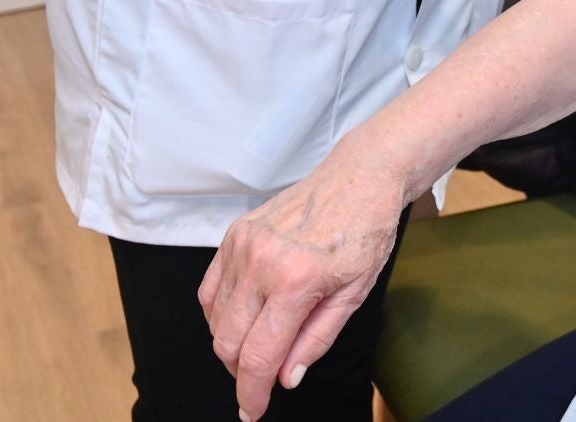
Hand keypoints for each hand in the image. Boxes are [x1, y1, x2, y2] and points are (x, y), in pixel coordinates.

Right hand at [199, 160, 402, 419]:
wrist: (360, 177)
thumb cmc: (365, 233)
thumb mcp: (354, 294)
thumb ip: (316, 340)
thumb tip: (286, 378)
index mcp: (296, 281)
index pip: (258, 356)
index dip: (251, 393)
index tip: (252, 411)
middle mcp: (261, 262)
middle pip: (228, 342)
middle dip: (241, 372)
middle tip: (262, 378)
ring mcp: (243, 245)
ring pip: (215, 319)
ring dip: (231, 343)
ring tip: (262, 342)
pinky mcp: (234, 233)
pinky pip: (210, 289)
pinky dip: (220, 313)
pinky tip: (244, 316)